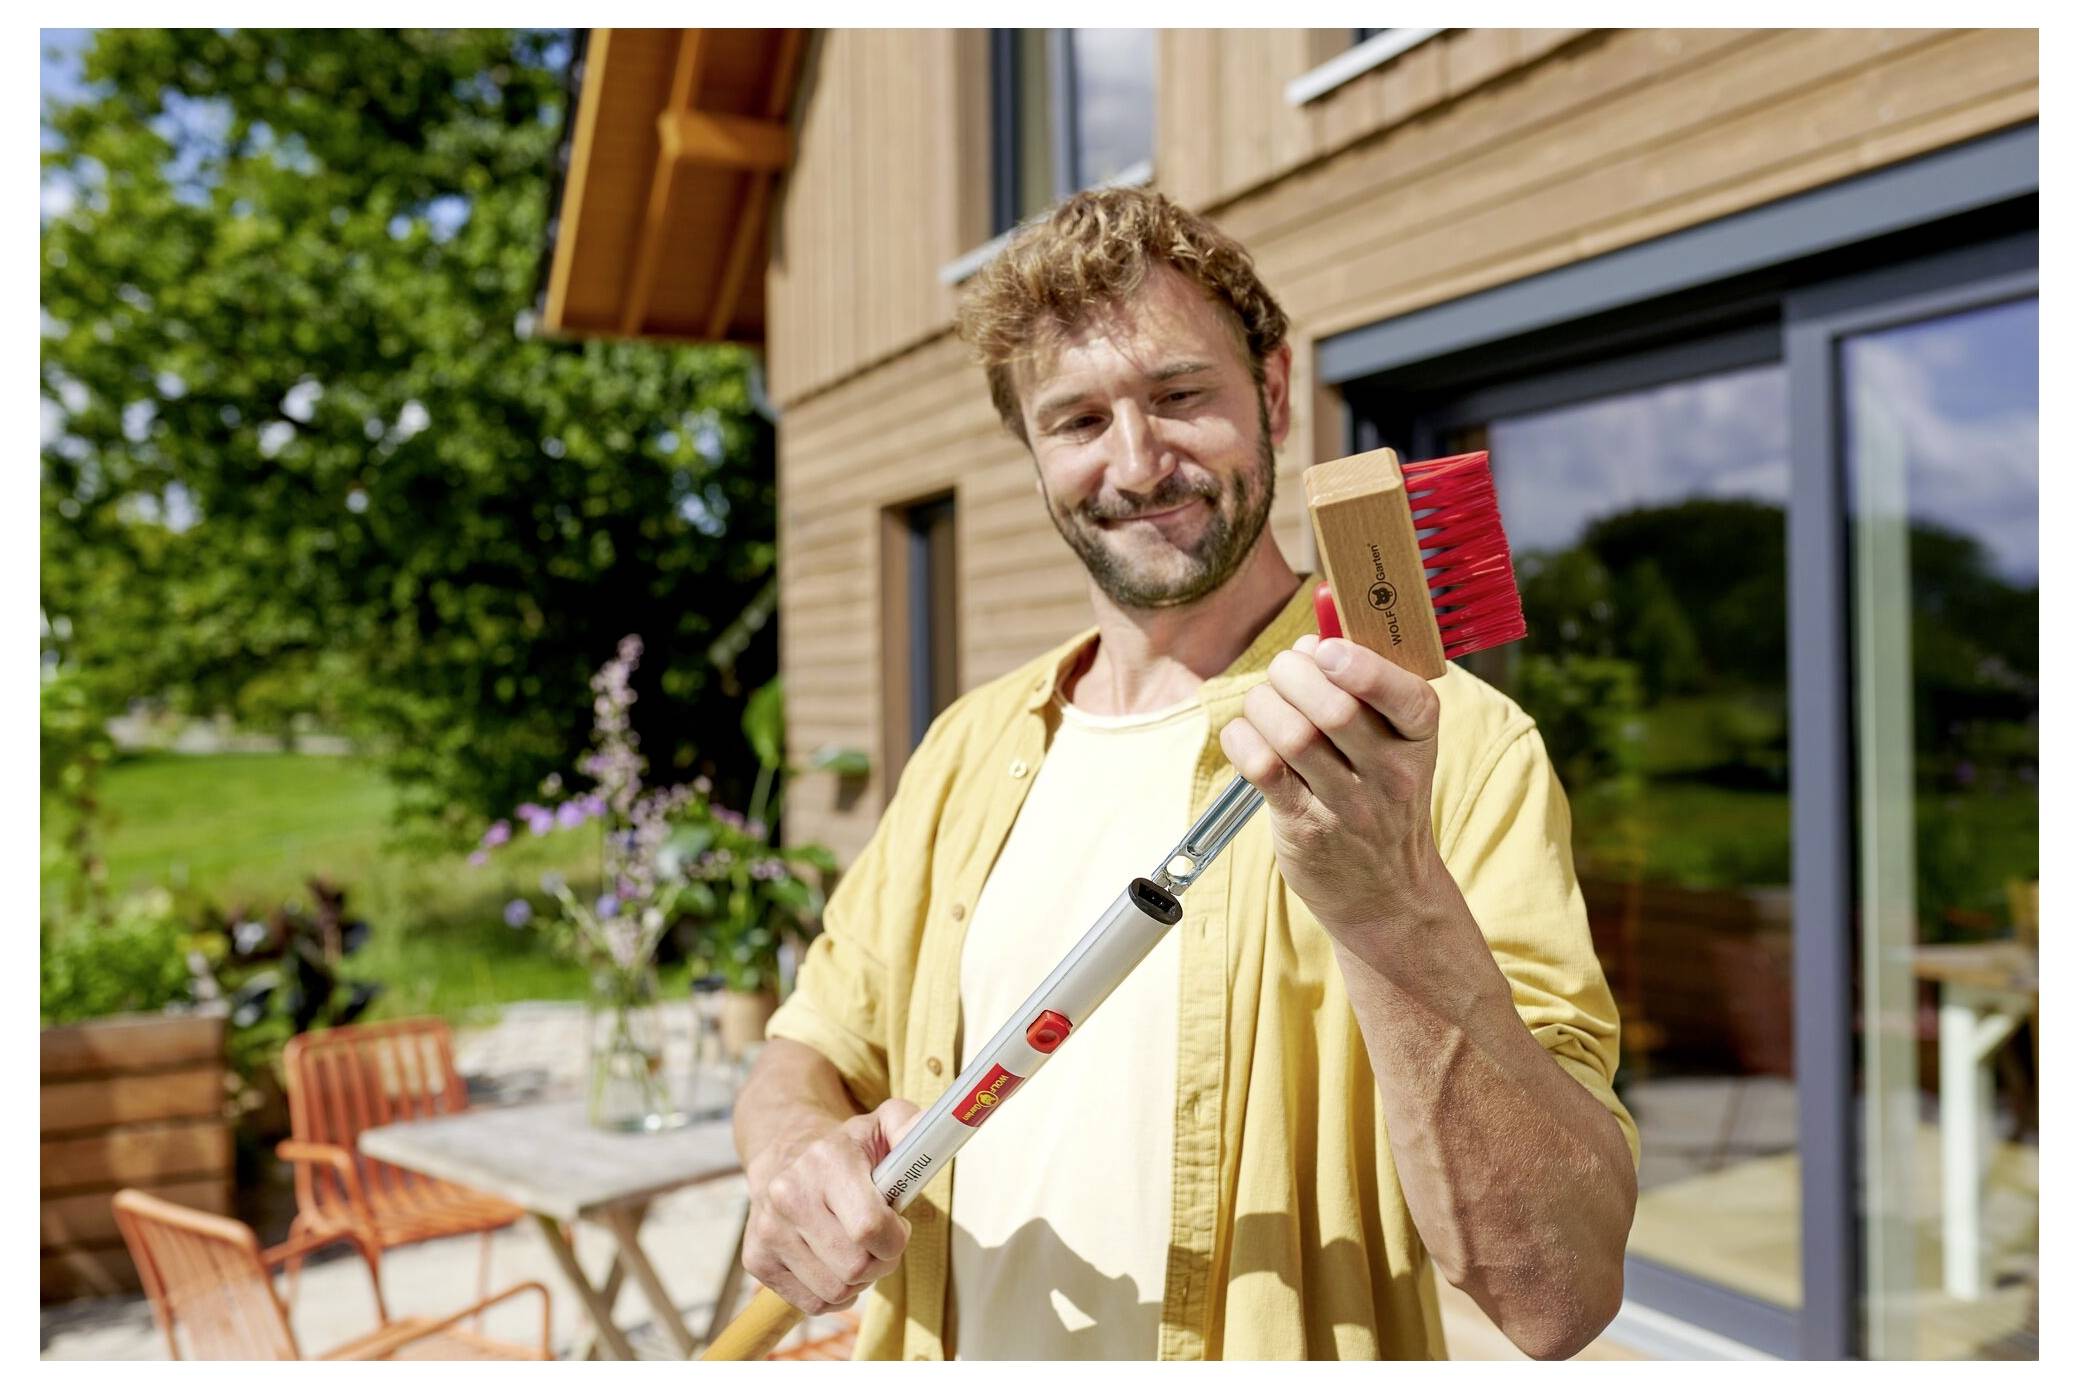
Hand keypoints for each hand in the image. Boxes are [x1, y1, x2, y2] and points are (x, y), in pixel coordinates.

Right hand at [742, 1098, 921, 1314]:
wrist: (784, 1155)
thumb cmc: (846, 1150)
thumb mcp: (883, 1127)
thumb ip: (914, 1126)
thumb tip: (941, 1128)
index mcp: (825, 1161)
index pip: (870, 1227)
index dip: (895, 1238)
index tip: (897, 1225)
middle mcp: (789, 1195)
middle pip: (856, 1268)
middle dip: (881, 1261)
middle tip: (879, 1241)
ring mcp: (768, 1230)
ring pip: (835, 1292)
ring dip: (857, 1280)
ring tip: (854, 1249)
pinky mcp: (757, 1259)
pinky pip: (812, 1303)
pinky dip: (832, 1293)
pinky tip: (831, 1262)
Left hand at [1217, 633, 1450, 940]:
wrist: (1387, 892)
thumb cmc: (1383, 799)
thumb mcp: (1397, 745)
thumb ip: (1362, 690)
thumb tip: (1308, 644)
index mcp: (1419, 738)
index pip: (1406, 695)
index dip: (1360, 665)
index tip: (1325, 651)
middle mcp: (1392, 773)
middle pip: (1335, 707)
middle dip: (1292, 674)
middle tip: (1282, 674)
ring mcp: (1350, 805)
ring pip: (1293, 735)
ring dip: (1262, 705)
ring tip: (1263, 706)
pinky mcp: (1306, 828)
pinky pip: (1263, 769)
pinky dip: (1242, 740)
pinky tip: (1246, 737)